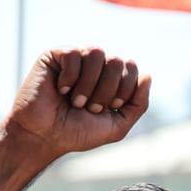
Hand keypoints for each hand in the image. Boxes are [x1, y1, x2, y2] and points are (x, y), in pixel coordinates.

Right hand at [6, 48, 150, 159]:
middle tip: (89, 108)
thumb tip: (147, 75)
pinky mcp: (55, 55)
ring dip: (88, 85)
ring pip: (97, 53)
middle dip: (106, 91)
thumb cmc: (77, 133)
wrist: (43, 137)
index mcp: (111, 79)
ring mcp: (76, 58)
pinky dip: (70, 78)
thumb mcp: (117, 125)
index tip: (106, 109)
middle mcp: (95, 66)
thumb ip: (138, 104)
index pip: (131, 68)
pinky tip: (60, 90)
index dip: (123, 91)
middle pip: (117, 60)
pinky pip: (74, 54)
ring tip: (75, 101)